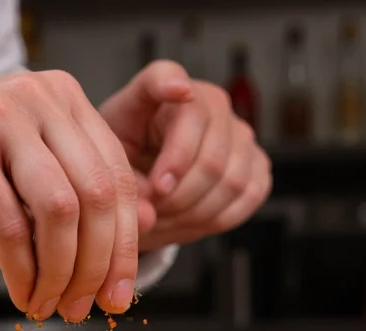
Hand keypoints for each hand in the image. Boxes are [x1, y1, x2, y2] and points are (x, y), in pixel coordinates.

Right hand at [0, 71, 139, 321]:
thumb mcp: (24, 182)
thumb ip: (73, 204)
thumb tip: (128, 254)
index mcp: (62, 99)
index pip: (115, 178)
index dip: (125, 245)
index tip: (118, 294)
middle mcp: (36, 99)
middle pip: (95, 195)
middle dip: (97, 266)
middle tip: (84, 309)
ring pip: (60, 213)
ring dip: (60, 274)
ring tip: (49, 306)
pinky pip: (11, 228)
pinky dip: (23, 273)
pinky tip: (22, 295)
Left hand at [99, 60, 271, 250]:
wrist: (147, 173)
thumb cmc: (125, 157)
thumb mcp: (109, 165)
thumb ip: (123, 186)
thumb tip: (148, 215)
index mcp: (160, 90)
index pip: (165, 77)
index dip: (172, 84)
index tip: (178, 91)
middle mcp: (208, 101)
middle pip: (208, 155)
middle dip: (176, 196)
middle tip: (151, 211)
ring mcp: (238, 129)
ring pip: (231, 180)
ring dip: (195, 211)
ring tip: (165, 217)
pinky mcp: (256, 158)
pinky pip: (250, 194)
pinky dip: (219, 217)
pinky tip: (192, 217)